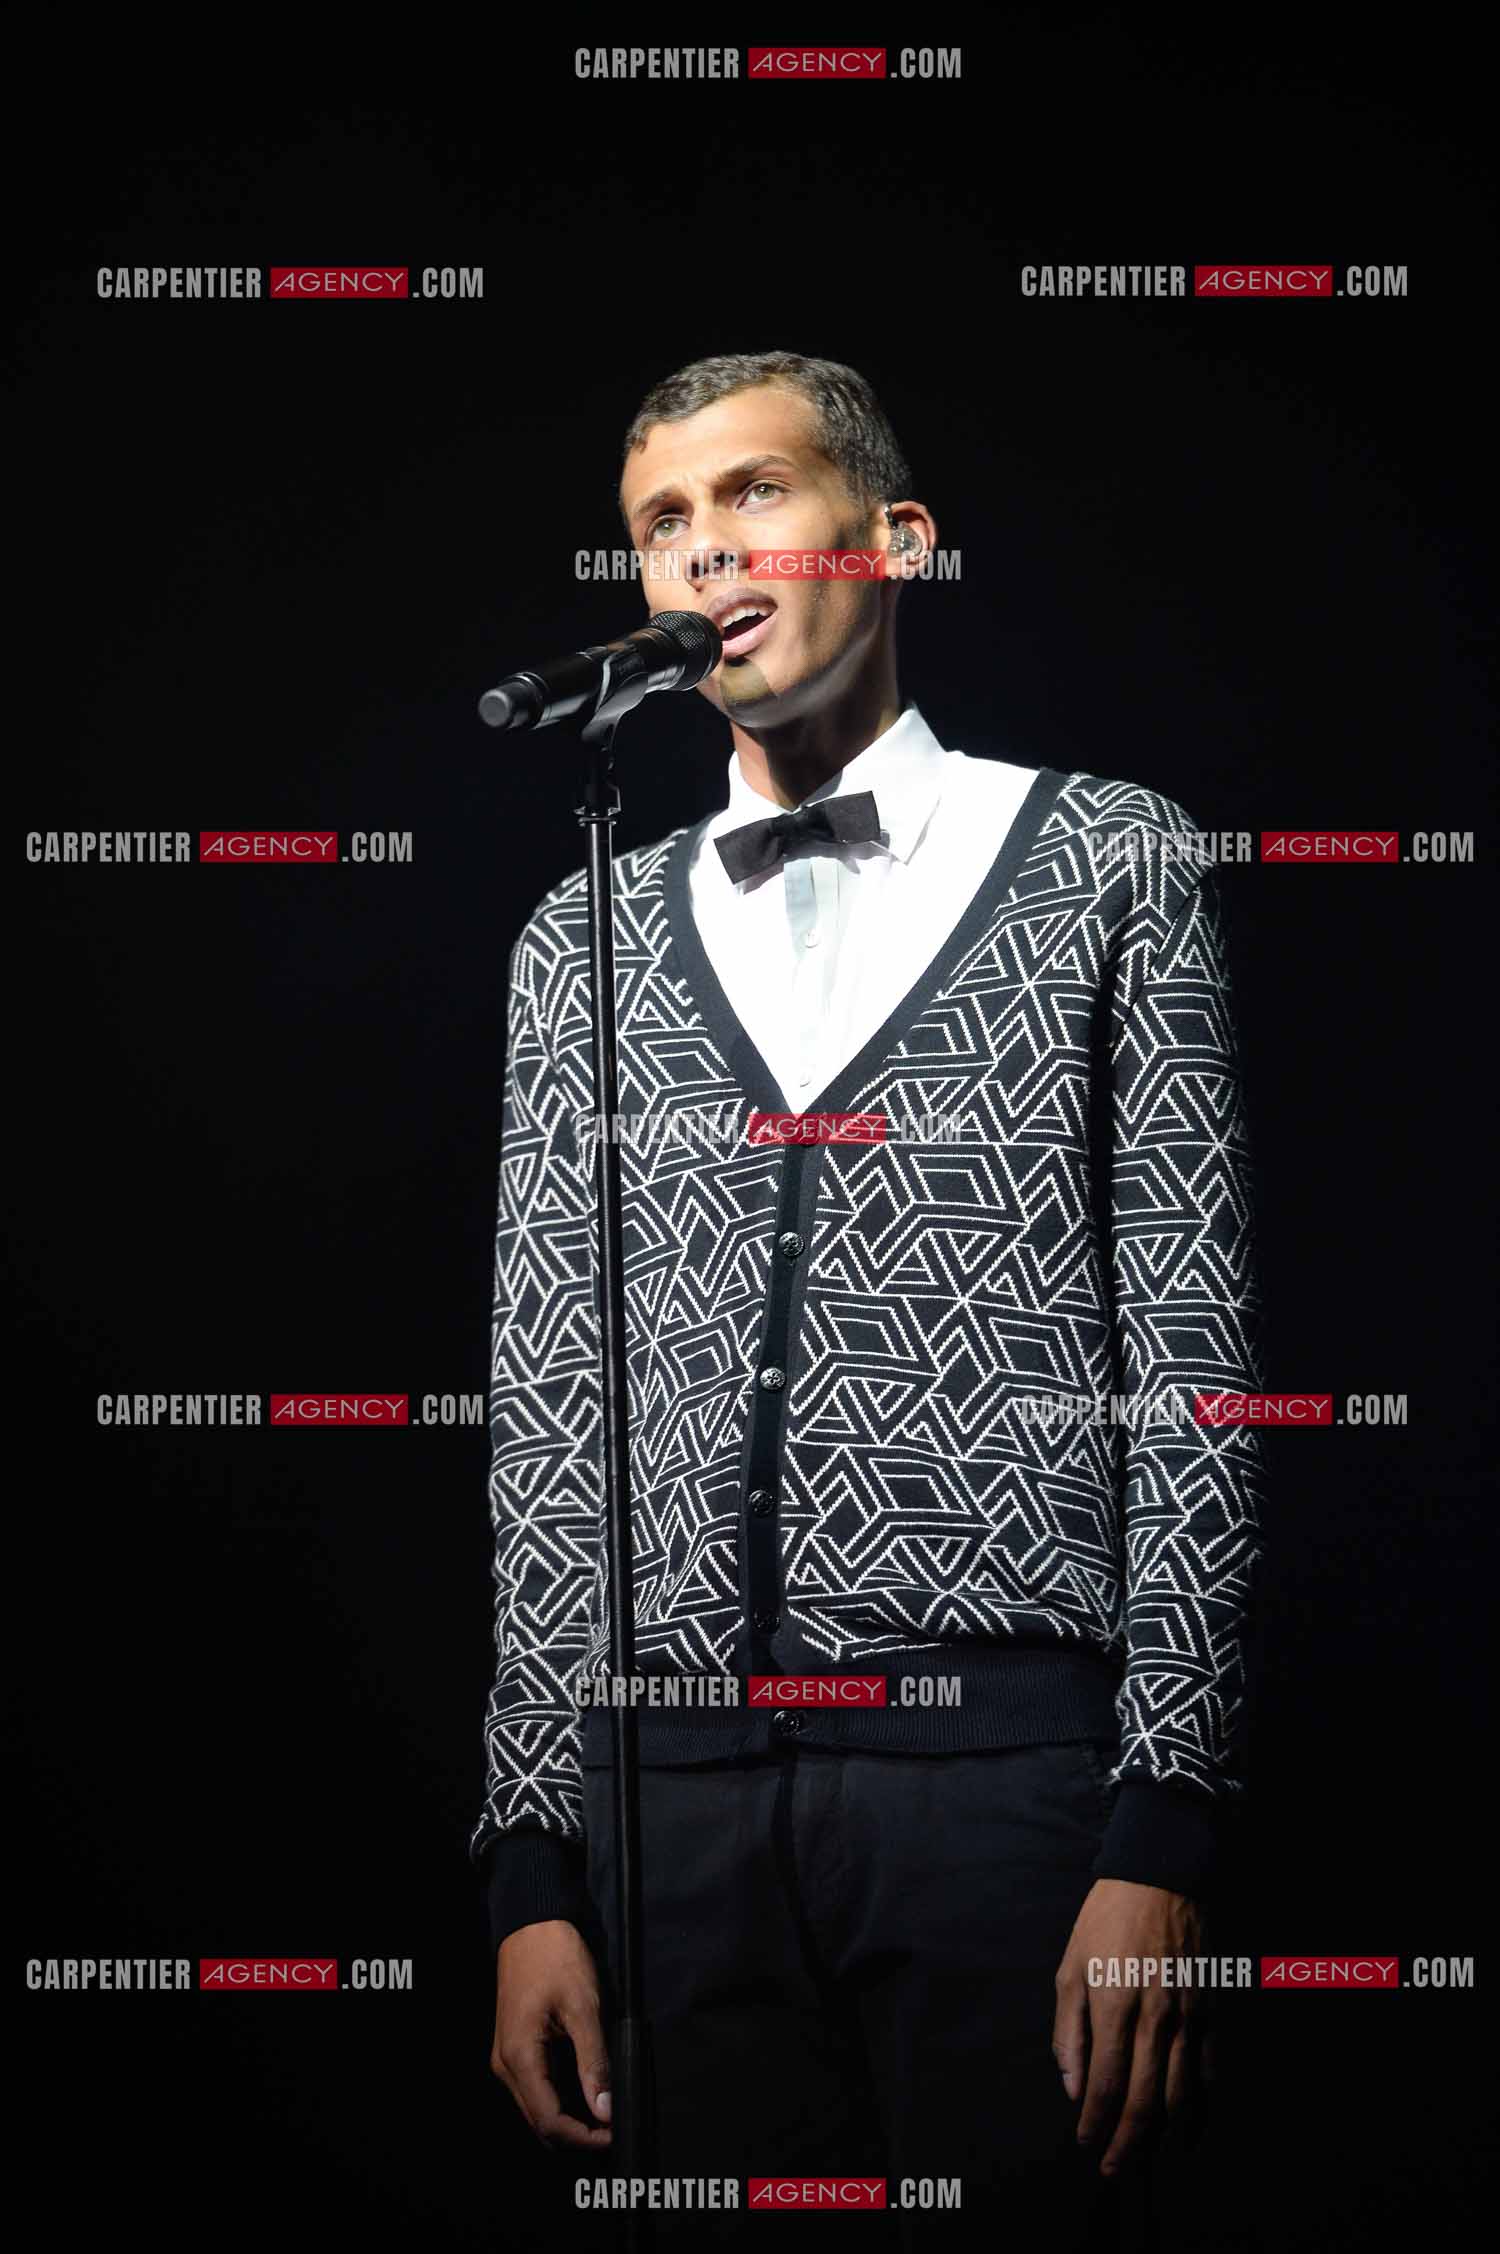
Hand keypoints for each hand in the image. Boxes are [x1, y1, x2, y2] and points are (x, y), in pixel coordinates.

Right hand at [491, 1919, 612, 2150]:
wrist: (532, 1923)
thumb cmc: (555, 1957)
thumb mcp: (582, 2007)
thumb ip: (594, 2062)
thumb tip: (605, 2109)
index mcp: (519, 2058)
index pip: (548, 2121)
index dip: (583, 2137)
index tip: (614, 2134)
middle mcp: (506, 2065)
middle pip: (539, 2122)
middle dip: (576, 2135)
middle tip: (613, 2129)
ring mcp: (507, 2058)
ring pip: (536, 2108)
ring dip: (568, 2119)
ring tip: (604, 2114)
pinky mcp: (515, 2048)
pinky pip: (536, 2088)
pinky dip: (560, 2100)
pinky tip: (585, 2093)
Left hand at [1052, 1878, 1209, 2175]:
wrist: (1163, 1876)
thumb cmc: (1108, 1920)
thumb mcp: (1071, 1965)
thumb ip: (1068, 2030)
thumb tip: (1071, 2086)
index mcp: (1113, 2005)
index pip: (1104, 2083)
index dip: (1094, 2121)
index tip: (1085, 2142)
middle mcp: (1154, 2019)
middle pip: (1144, 2100)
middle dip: (1127, 2143)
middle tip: (1113, 2169)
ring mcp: (1188, 2018)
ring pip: (1181, 2095)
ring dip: (1164, 2137)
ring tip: (1148, 2160)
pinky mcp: (1212, 2012)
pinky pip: (1211, 2071)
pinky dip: (1203, 2107)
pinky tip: (1191, 2130)